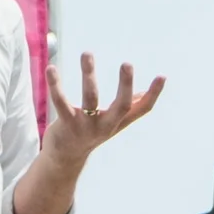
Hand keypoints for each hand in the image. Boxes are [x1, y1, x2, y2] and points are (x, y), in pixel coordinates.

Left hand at [42, 52, 162, 165]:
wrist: (64, 159)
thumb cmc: (89, 134)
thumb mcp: (110, 122)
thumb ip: (127, 108)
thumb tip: (144, 92)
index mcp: (118, 121)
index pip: (142, 109)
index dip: (153, 94)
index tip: (162, 77)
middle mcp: (105, 125)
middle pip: (121, 106)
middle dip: (125, 85)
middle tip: (127, 63)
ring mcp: (86, 126)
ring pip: (90, 97)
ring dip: (88, 74)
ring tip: (87, 53)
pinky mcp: (66, 124)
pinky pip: (60, 102)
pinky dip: (55, 85)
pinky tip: (51, 68)